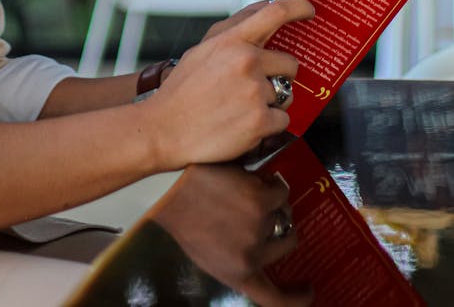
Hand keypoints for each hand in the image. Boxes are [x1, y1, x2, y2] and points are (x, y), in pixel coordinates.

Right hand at [140, 0, 313, 167]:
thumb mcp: (202, 50)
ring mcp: (255, 92)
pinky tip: (244, 125)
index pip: (274, 13)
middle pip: (290, 63)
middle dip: (280, 75)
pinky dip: (268, 126)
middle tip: (257, 87)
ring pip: (286, 94)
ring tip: (242, 109)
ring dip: (272, 103)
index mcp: (232, 41)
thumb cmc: (181, 91)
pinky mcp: (261, 121)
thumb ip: (233, 34)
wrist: (165, 129)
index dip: (298, 7)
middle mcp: (247, 62)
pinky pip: (282, 120)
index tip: (309, 9)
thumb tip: (261, 18)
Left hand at [154, 163, 311, 306]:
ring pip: (284, 211)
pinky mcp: (258, 197)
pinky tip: (262, 177)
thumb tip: (263, 246)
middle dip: (281, 227)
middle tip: (268, 212)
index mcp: (239, 275)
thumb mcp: (207, 252)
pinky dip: (274, 182)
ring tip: (253, 189)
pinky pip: (279, 188)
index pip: (279, 301)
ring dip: (274, 200)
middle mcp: (253, 256)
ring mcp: (258, 226)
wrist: (161, 189)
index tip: (309, 291)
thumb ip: (238, 258)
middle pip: (288, 243)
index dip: (298, 298)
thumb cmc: (179, 215)